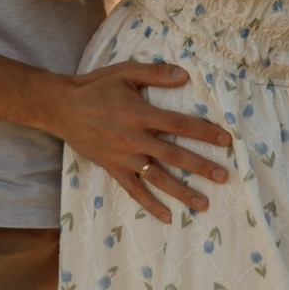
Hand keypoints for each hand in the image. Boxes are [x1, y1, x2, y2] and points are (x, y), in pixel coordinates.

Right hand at [56, 61, 231, 223]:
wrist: (62, 107)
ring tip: (203, 203)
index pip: (180, 124)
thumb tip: (185, 75)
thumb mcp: (125, 73)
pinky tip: (167, 216)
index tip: (226, 141)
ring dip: (182, 191)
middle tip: (223, 177)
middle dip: (201, 167)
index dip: (204, 132)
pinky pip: (134, 190)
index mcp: (141, 114)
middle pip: (174, 155)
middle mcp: (135, 139)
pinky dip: (150, 205)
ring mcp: (124, 157)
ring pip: (158, 178)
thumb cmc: (95, 87)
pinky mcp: (113, 169)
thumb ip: (155, 74)